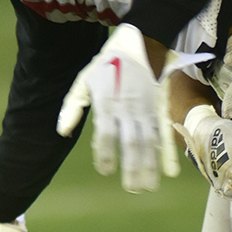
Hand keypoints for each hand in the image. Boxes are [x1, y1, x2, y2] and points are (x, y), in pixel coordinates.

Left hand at [55, 22, 172, 192]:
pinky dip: (168, 153)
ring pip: (150, 141)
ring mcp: (146, 109)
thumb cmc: (106, 65)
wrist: (140, 44)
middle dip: (133, 167)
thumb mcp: (84, 81)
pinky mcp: (159, 109)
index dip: (106, 153)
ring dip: (150, 165)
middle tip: (131, 188)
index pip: (107, 133)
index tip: (105, 170)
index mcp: (108, 101)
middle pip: (132, 141)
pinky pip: (163, 134)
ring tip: (147, 187)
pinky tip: (169, 172)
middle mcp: (129, 107)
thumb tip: (61, 131)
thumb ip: (72, 107)